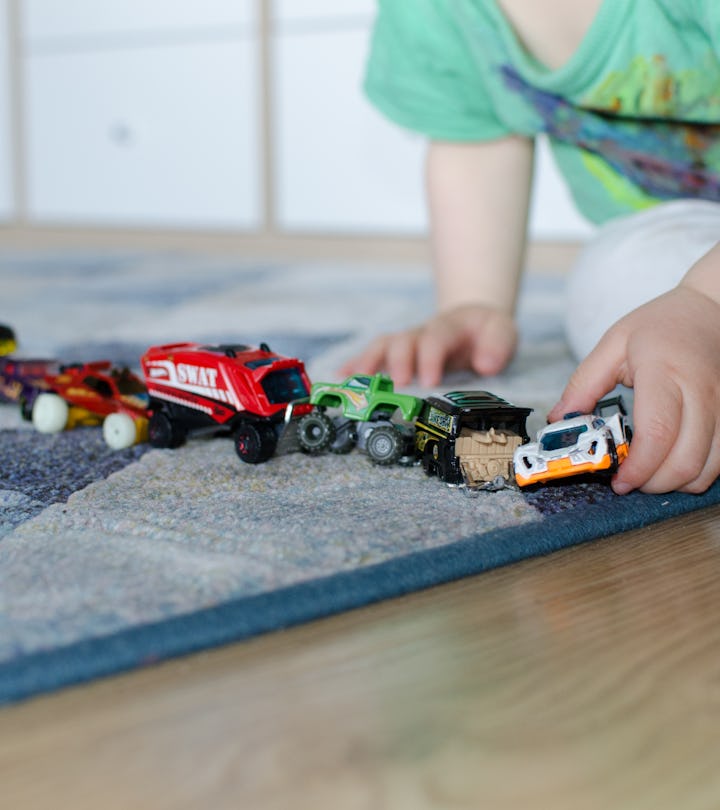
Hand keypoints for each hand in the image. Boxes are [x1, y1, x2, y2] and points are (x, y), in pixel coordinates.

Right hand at [338, 304, 516, 387]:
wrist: (473, 319)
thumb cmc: (486, 331)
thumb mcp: (502, 332)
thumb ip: (498, 346)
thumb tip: (486, 365)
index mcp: (448, 328)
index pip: (435, 339)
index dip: (430, 358)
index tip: (429, 381)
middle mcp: (422, 332)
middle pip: (403, 341)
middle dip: (397, 362)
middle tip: (397, 385)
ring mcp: (407, 342)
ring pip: (383, 347)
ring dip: (368, 363)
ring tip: (356, 383)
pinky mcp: (397, 353)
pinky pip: (373, 356)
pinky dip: (355, 366)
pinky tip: (340, 380)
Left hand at [549, 286, 719, 494]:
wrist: (711, 309)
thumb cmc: (660, 325)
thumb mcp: (613, 343)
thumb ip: (583, 384)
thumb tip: (558, 421)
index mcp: (665, 371)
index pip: (658, 432)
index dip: (638, 467)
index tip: (618, 481)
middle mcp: (702, 391)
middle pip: (685, 460)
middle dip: (653, 483)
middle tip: (628, 481)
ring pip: (707, 469)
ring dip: (676, 483)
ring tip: (648, 473)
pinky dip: (696, 473)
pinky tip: (673, 462)